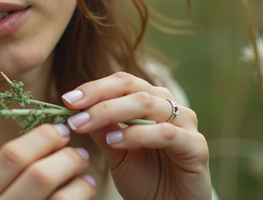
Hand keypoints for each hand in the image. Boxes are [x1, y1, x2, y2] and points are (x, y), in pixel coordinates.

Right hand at [0, 123, 96, 199]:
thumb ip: (5, 177)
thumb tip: (47, 137)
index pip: (10, 157)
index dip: (40, 138)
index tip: (59, 130)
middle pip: (38, 175)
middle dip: (65, 158)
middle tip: (78, 153)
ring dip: (79, 183)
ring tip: (85, 176)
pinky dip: (82, 199)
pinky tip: (85, 193)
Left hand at [61, 72, 210, 199]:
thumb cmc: (145, 179)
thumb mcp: (115, 152)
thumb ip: (102, 129)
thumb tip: (76, 108)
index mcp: (150, 101)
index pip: (121, 82)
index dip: (93, 87)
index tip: (66, 99)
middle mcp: (169, 106)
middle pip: (132, 87)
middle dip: (98, 95)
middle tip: (72, 108)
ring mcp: (186, 124)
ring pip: (147, 104)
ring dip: (111, 111)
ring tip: (86, 124)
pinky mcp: (196, 146)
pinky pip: (166, 133)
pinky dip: (137, 134)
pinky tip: (114, 141)